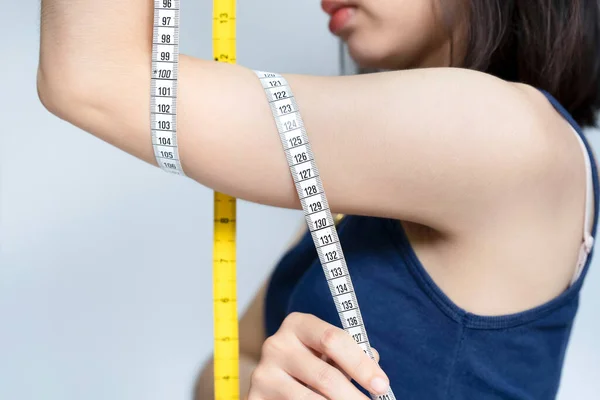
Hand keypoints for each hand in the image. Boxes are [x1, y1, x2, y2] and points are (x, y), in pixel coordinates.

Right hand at [247, 312, 389, 399]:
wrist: (276, 379)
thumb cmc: (312, 362)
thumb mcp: (328, 352)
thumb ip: (351, 353)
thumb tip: (374, 362)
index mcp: (297, 324)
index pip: (333, 339)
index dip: (361, 364)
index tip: (382, 385)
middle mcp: (276, 344)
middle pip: (325, 375)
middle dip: (354, 396)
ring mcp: (263, 372)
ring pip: (311, 399)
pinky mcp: (256, 397)